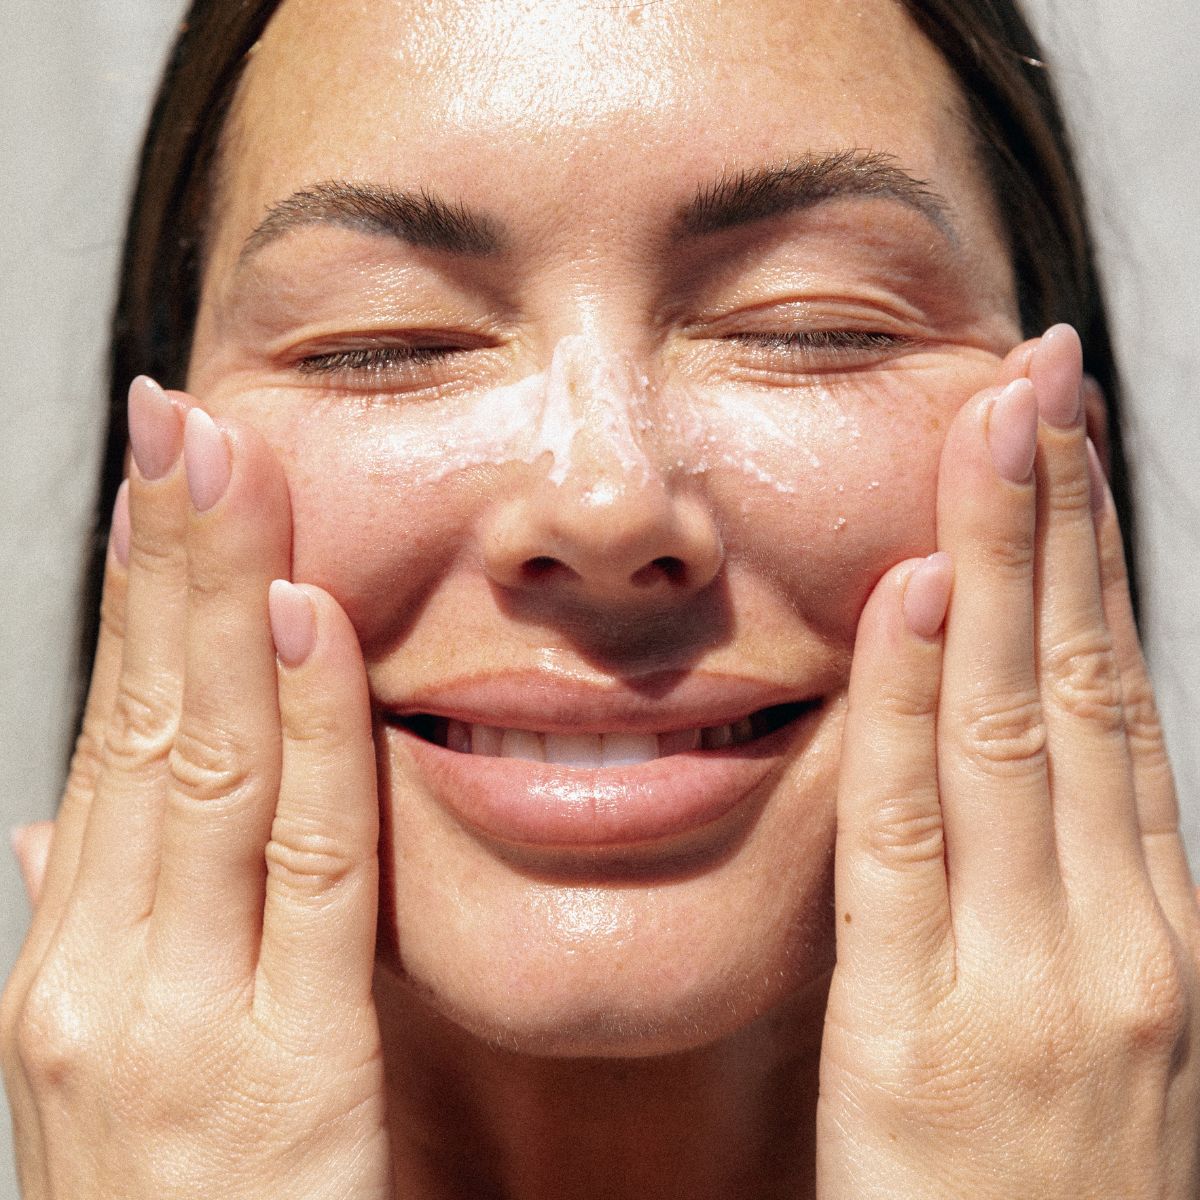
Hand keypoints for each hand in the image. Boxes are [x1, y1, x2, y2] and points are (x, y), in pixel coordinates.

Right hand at [1, 381, 392, 1198]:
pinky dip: (307, 732)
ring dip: (218, 601)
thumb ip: (95, 927)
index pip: (115, 732)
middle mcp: (98, 972)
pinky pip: (306, 864)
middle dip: (164, 558)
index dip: (139, 595)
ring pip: (204, 760)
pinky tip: (308, 624)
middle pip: (144, 718)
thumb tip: (55, 821)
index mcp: (74, 958)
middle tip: (178, 418)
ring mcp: (174, 1017)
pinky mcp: (281, 1066)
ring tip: (224, 470)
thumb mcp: (112, 1065)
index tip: (162, 477)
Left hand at [818, 327, 1199, 1197]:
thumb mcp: (1090, 1018)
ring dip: (1002, 558)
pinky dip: (911, 702)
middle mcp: (1112, 925)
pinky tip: (913, 593)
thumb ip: (1053, 882)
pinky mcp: (925, 1027)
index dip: (1092, 556)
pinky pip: (910, 829)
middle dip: (1060, 512)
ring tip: (996, 427)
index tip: (1065, 441)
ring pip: (1013, 721)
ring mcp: (1033, 972)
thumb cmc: (1049, 1185)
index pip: (1112, 694)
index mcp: (1146, 916)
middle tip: (1040, 375)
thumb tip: (1001, 741)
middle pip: (1079, 674)